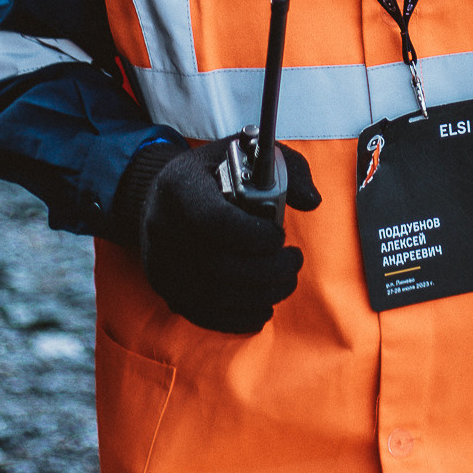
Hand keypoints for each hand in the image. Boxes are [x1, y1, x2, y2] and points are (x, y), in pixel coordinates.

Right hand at [138, 139, 320, 333]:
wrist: (164, 195)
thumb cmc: (216, 172)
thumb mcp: (250, 154)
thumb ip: (289, 170)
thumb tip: (311, 201)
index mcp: (179, 186)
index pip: (214, 220)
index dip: (254, 235)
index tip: (279, 235)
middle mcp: (162, 226)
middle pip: (219, 266)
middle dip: (269, 270)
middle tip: (294, 261)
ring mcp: (161, 263)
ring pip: (216, 296)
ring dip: (262, 295)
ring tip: (286, 281)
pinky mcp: (166, 289)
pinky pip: (205, 316)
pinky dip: (241, 318)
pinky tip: (264, 307)